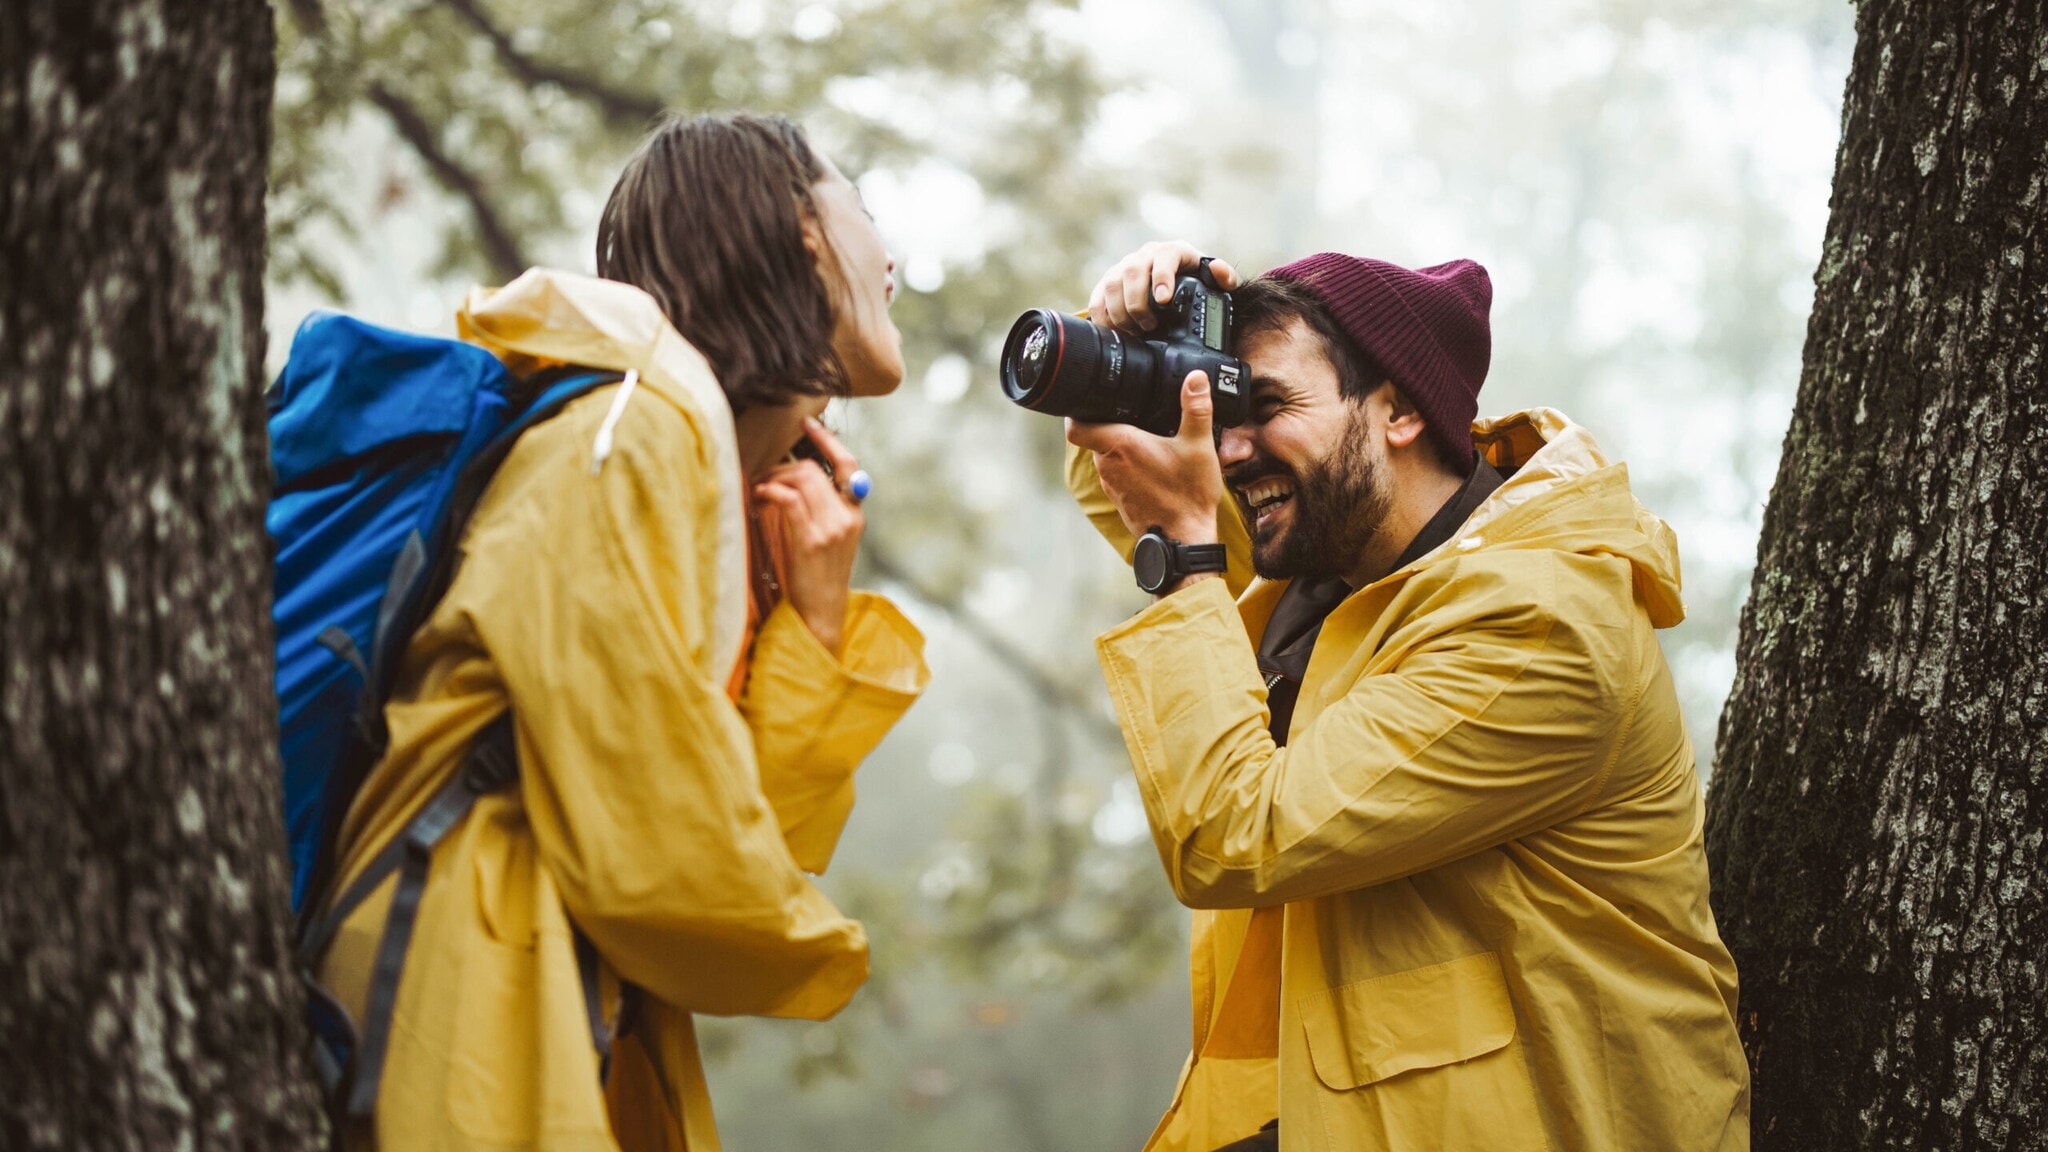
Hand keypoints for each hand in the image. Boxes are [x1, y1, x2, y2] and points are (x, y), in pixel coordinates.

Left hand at [753, 418, 862, 655]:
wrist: (820, 613)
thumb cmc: (816, 575)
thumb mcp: (828, 538)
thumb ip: (820, 507)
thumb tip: (792, 472)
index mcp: (854, 513)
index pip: (848, 464)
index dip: (827, 440)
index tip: (805, 422)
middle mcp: (848, 516)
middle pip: (814, 470)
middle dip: (784, 466)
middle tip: (764, 475)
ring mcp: (832, 528)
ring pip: (802, 480)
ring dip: (774, 478)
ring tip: (759, 488)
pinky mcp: (812, 540)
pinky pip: (789, 499)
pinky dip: (771, 491)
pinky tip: (760, 496)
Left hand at [1066, 371, 1223, 548]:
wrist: (1185, 539)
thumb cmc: (1188, 495)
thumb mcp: (1198, 446)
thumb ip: (1196, 408)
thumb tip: (1195, 378)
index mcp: (1120, 446)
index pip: (1076, 427)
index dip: (1075, 411)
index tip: (1087, 400)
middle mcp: (1108, 465)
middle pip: (1094, 437)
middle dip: (1109, 424)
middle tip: (1130, 413)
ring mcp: (1112, 485)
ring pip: (1105, 456)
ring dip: (1119, 446)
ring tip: (1145, 437)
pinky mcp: (1120, 499)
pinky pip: (1116, 474)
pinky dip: (1127, 465)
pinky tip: (1150, 463)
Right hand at [1087, 240, 1240, 332]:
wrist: (1172, 286)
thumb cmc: (1194, 285)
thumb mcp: (1214, 283)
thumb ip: (1224, 278)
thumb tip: (1218, 271)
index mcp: (1172, 252)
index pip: (1164, 256)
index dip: (1161, 277)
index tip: (1163, 300)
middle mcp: (1145, 255)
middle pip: (1132, 271)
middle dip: (1137, 302)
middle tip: (1149, 325)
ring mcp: (1123, 268)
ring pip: (1112, 284)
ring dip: (1120, 311)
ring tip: (1135, 331)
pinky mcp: (1107, 283)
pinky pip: (1098, 297)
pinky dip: (1103, 316)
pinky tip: (1115, 330)